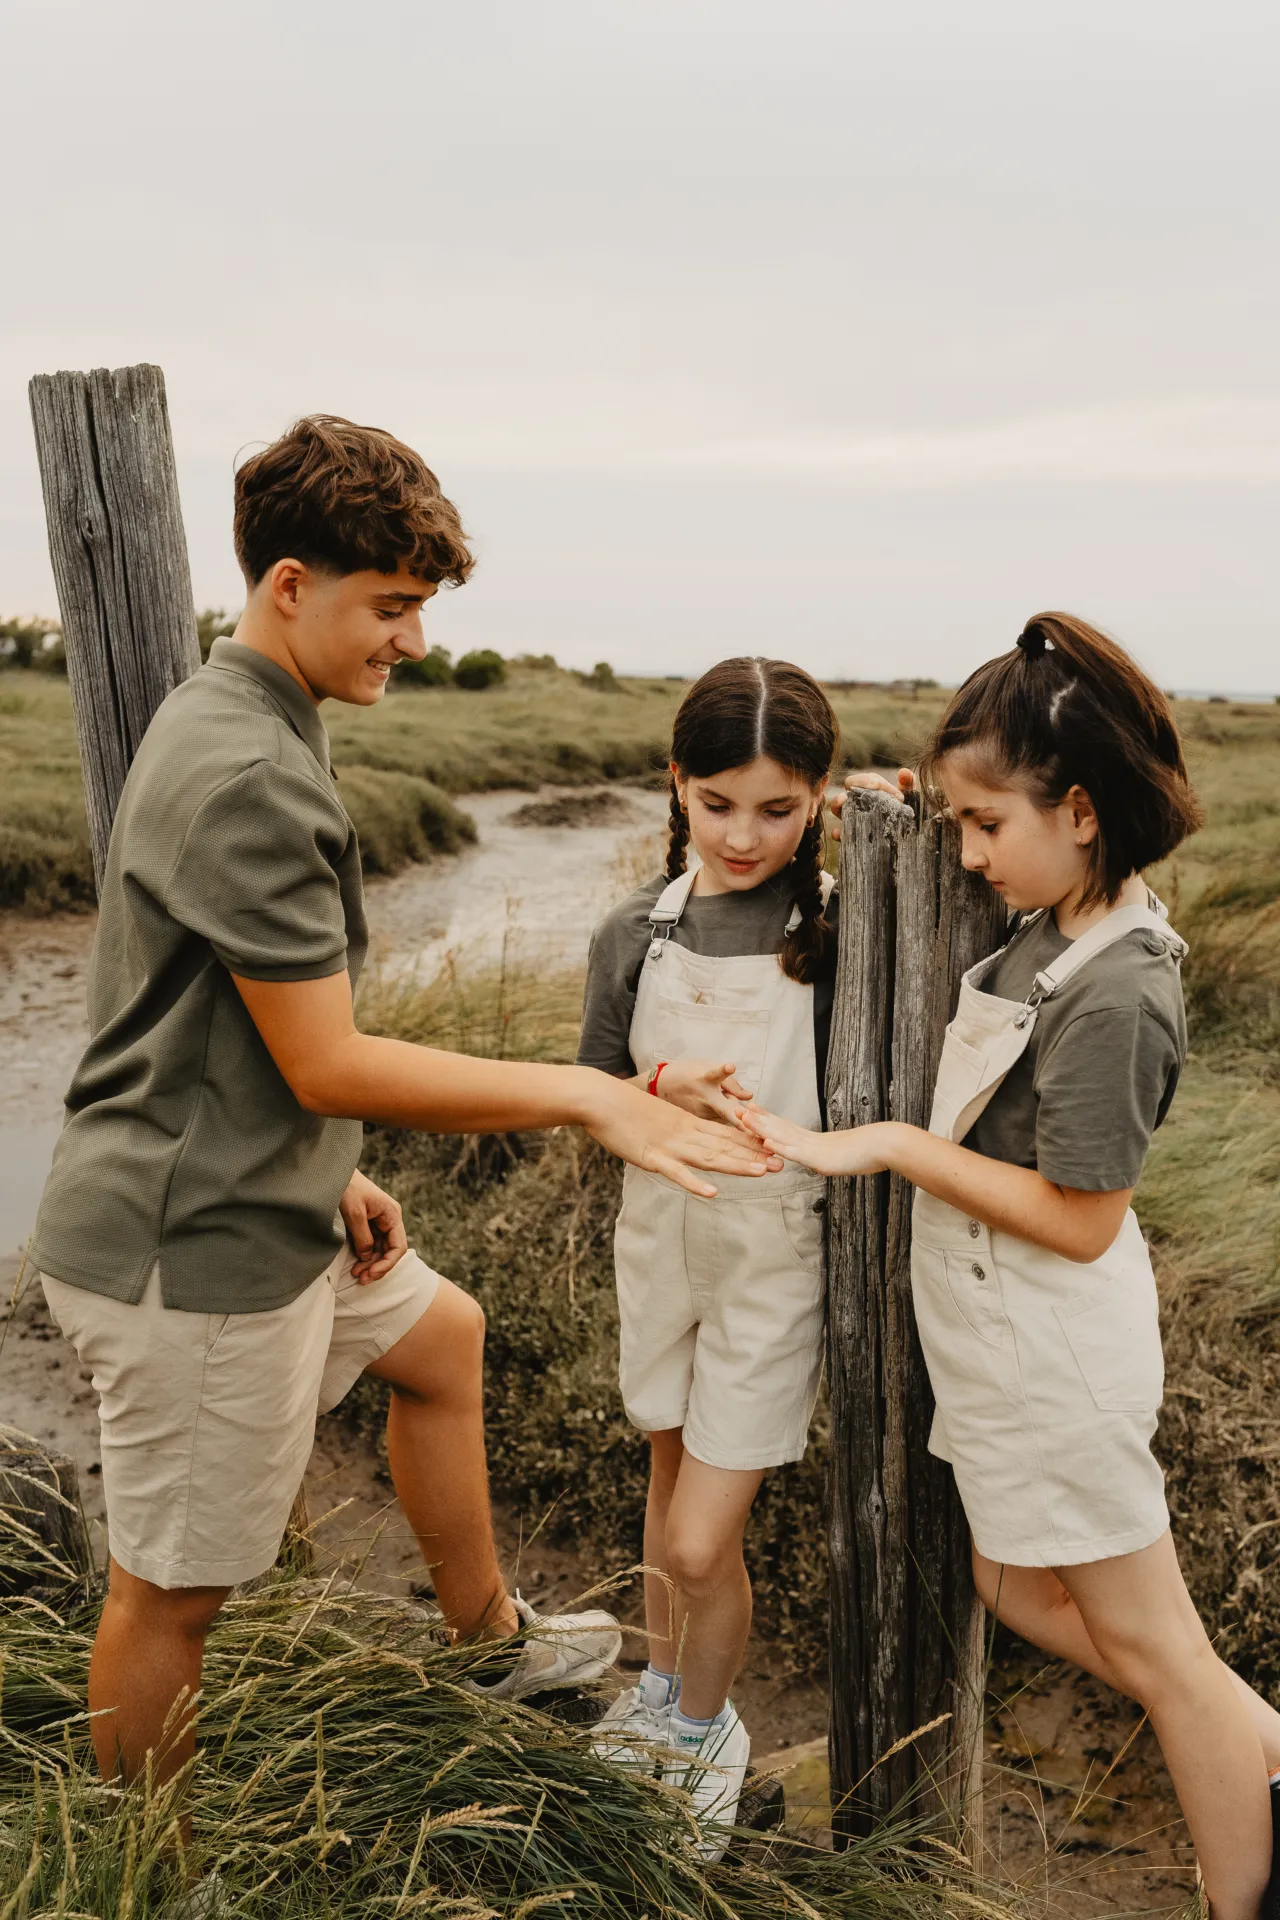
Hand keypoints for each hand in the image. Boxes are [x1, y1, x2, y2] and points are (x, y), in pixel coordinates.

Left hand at [341, 1169, 408, 1282]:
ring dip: (370, 1264)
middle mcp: (389, 1219)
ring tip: (356, 1275)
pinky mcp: (369, 1224)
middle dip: (377, 1267)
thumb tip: (367, 1258)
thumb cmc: (347, 1188)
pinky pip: (372, 1244)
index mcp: (392, 1215)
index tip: (371, 1274)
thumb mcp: (354, 1214)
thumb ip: (363, 1238)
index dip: (386, 1264)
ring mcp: (380, 1222)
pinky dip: (365, 1256)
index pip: (398, 1247)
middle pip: (390, 1251)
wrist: (335, 1173)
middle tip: (360, 1279)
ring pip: (380, 1250)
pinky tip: (356, 1265)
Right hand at [582, 1074, 782, 1196]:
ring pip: (709, 1157)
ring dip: (736, 1165)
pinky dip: (695, 1184)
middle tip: (782, 1162)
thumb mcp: (656, 1119)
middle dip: (754, 1155)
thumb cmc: (623, 1109)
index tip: (773, 1147)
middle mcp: (684, 1134)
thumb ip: (672, 1129)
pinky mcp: (652, 1157)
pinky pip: (677, 1173)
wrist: (600, 1100)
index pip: (725, 1133)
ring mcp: (670, 1146)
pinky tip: (712, 1193)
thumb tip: (684, 1137)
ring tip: (762, 1172)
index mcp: (686, 1125)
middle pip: (725, 1146)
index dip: (750, 1142)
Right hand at [656, 1058, 752, 1122]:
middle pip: (726, 1109)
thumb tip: (750, 1096)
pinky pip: (720, 1122)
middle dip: (741, 1119)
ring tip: (742, 1114)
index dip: (723, 1070)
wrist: (660, 1086)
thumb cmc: (688, 1073)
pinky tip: (729, 1117)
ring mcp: (700, 1113)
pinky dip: (727, 1119)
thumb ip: (730, 1082)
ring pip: (727, 1117)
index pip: (714, 1073)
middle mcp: (703, 1098)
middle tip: (754, 1126)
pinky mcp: (698, 1124)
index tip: (730, 1067)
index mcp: (704, 1079)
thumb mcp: (708, 1068)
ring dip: (737, 1116)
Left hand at [740, 1106, 890, 1177]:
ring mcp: (813, 1148)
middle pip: (778, 1127)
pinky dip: (781, 1147)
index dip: (765, 1119)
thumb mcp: (840, 1155)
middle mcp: (809, 1140)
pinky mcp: (820, 1158)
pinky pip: (797, 1152)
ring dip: (761, 1127)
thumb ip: (827, 1154)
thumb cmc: (867, 1151)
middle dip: (755, 1119)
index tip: (749, 1110)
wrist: (885, 1145)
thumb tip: (822, 1156)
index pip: (784, 1127)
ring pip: (783, 1135)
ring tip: (741, 1118)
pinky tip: (766, 1142)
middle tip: (734, 1108)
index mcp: (813, 1140)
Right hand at [829, 766, 914, 837]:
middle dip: (857, 785)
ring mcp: (852, 819)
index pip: (863, 779)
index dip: (871, 781)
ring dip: (837, 804)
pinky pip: (840, 836)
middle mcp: (857, 802)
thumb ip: (908, 783)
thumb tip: (903, 771)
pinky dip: (837, 834)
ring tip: (843, 801)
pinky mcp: (852, 837)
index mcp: (868, 790)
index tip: (885, 789)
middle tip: (873, 789)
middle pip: (848, 788)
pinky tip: (838, 834)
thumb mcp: (907, 797)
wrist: (906, 835)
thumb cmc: (903, 812)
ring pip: (838, 809)